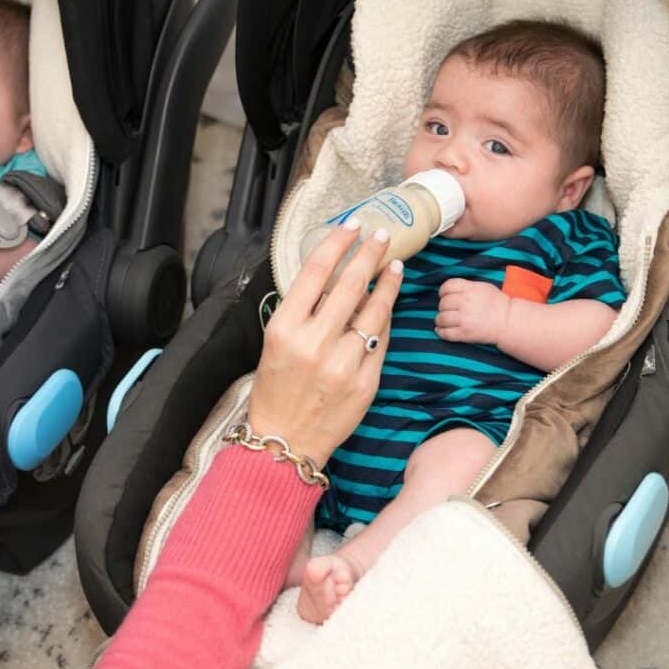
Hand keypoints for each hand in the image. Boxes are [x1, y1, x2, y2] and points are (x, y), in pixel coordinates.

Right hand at [247, 225, 402, 466]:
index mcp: (284, 328)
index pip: (315, 271)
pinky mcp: (365, 382)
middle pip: (349, 284)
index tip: (351, 227)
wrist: (284, 442)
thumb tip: (331, 279)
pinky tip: (388, 304)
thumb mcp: (274, 344)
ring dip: (386, 283)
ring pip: (373, 310)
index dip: (337, 243)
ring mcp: (342, 363)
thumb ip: (301, 312)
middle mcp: (313, 342)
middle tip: (382, 235)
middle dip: (369, 254)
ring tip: (394, 265)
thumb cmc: (275, 390)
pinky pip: (381, 341)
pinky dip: (385, 319)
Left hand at [436, 278, 510, 344]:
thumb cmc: (496, 304)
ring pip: (441, 318)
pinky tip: (441, 330)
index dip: (443, 292)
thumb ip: (466, 287)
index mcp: (470, 290)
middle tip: (448, 311)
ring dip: (440, 320)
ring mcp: (464, 319)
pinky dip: (440, 332)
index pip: (447, 286)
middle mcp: (465, 303)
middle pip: (443, 303)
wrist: (508, 321)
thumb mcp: (483, 287)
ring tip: (443, 321)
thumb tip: (448, 291)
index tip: (444, 296)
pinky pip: (445, 333)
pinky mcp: (465, 333)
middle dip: (444, 307)